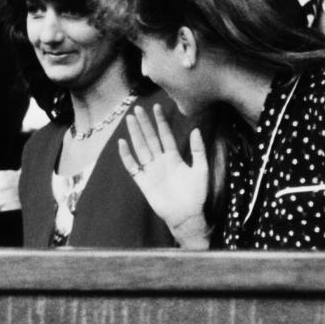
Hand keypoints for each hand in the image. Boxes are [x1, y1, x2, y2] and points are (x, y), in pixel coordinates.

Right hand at [118, 103, 209, 247]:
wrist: (187, 216)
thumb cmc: (196, 195)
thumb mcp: (201, 170)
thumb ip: (198, 150)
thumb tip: (196, 129)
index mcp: (174, 158)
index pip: (165, 135)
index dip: (161, 122)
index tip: (157, 107)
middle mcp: (160, 161)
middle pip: (150, 138)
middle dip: (144, 123)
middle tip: (138, 108)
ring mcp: (151, 170)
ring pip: (141, 148)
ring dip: (135, 134)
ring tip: (130, 120)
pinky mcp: (143, 181)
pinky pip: (133, 166)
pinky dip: (127, 156)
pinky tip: (122, 143)